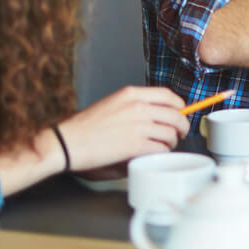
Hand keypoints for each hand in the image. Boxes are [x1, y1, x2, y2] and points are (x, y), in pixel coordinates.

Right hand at [57, 86, 188, 171]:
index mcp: (131, 93)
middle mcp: (137, 106)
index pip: (168, 95)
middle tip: (179, 134)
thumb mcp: (112, 105)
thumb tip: (159, 115)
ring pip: (171, 133)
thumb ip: (135, 107)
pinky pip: (161, 148)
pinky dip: (161, 153)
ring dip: (171, 142)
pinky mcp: (135, 145)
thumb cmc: (85, 127)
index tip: (180, 113)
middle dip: (181, 127)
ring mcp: (138, 125)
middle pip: (175, 115)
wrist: (67, 142)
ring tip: (164, 147)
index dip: (179, 106)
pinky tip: (153, 155)